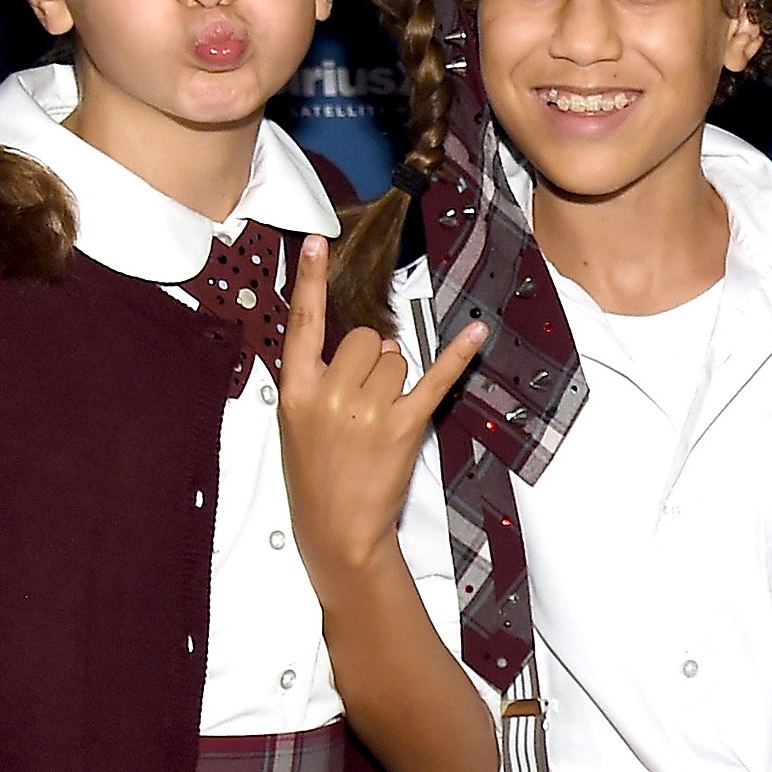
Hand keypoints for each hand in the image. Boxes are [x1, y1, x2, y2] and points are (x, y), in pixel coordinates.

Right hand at [276, 239, 483, 589]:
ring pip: (397, 358)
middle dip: (374, 359)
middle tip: (366, 399)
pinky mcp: (405, 426)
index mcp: (295, 390)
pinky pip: (436, 379)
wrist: (337, 528)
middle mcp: (331, 394)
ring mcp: (368, 410)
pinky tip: (476, 332)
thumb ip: (317, 378)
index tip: (318, 242)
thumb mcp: (297, 422)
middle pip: (367, 339)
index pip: (303, 323)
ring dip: (397, 379)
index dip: (310, 280)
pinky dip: (458, 355)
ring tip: (380, 418)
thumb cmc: (317, 474)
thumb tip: (364, 344)